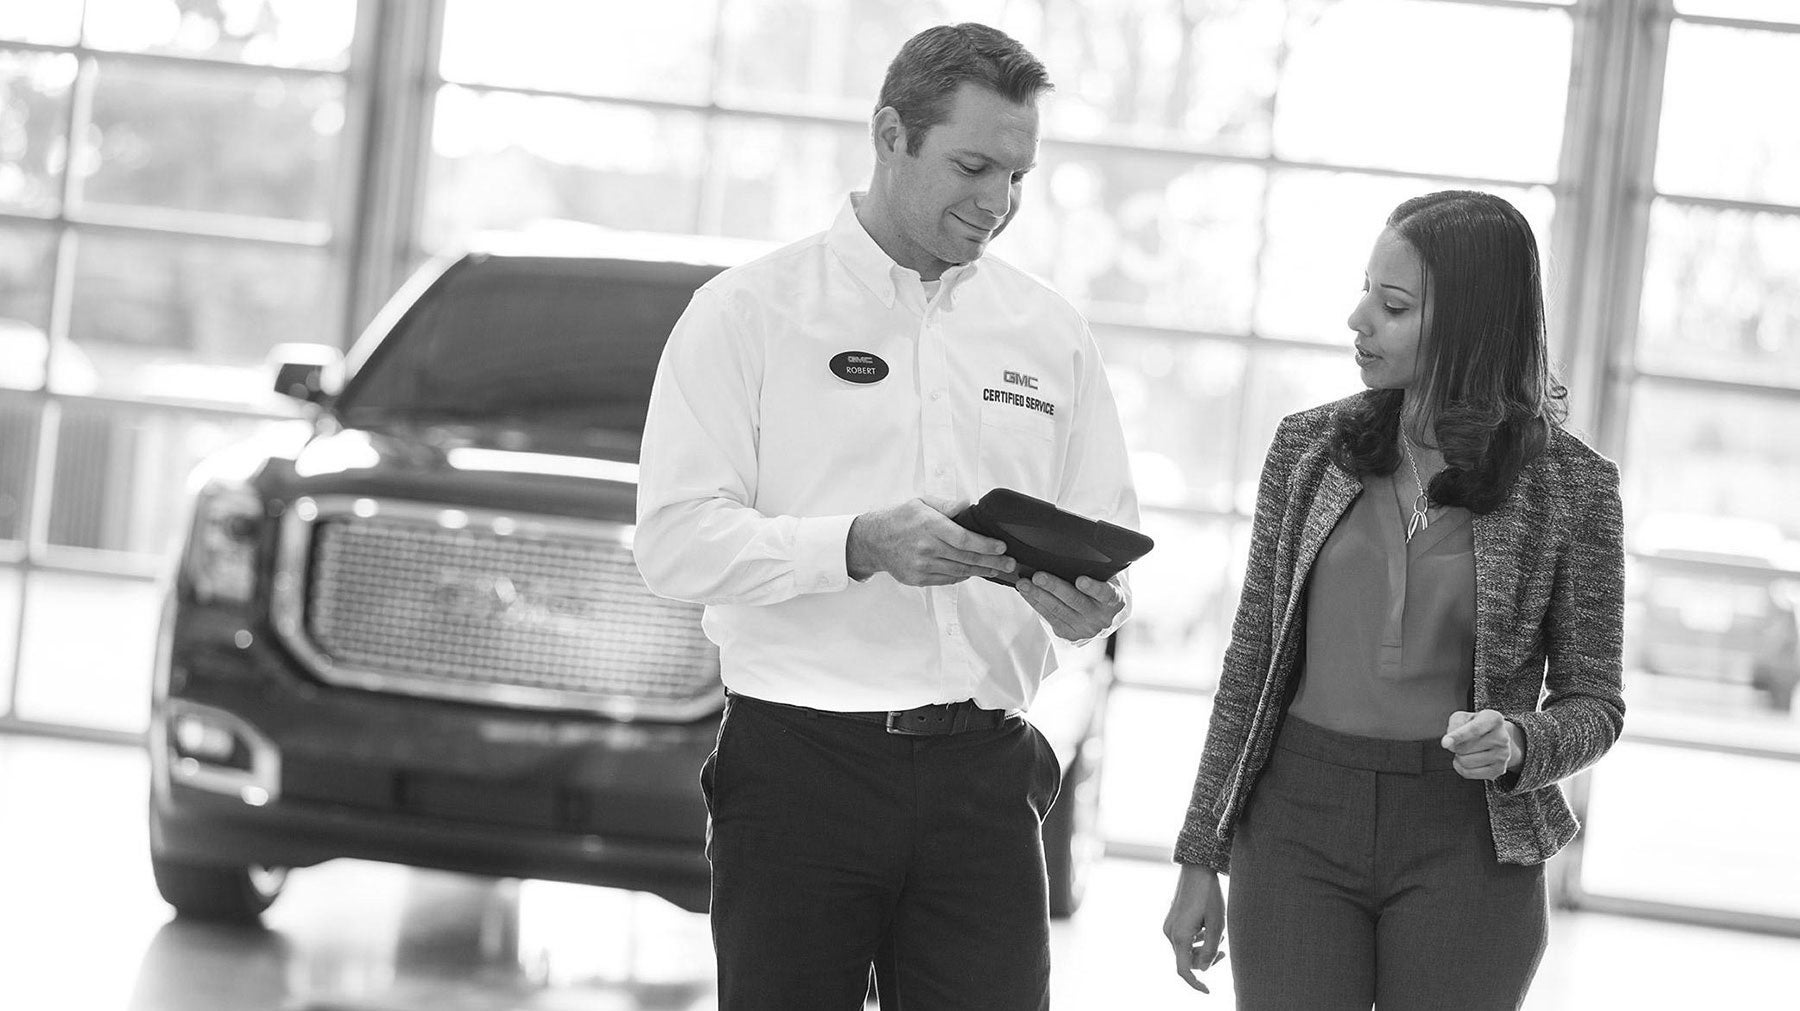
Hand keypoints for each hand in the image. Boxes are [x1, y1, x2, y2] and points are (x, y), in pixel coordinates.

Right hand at [846, 497, 1014, 585]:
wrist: (873, 541)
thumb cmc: (899, 519)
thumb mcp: (921, 502)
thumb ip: (946, 505)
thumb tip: (968, 504)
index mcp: (929, 526)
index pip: (964, 539)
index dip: (986, 545)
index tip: (1002, 546)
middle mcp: (926, 548)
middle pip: (966, 559)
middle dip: (992, 562)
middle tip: (1010, 563)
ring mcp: (922, 566)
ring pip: (959, 571)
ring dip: (981, 571)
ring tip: (998, 569)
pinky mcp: (918, 579)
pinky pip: (947, 579)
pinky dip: (963, 576)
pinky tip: (974, 572)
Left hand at [1015, 571, 1123, 640]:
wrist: (1101, 614)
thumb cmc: (1100, 586)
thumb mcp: (1106, 578)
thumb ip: (1096, 569)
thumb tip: (1068, 549)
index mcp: (1115, 600)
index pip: (1106, 593)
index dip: (1093, 587)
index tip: (1080, 580)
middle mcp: (1101, 617)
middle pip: (1075, 600)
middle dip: (1054, 587)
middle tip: (1038, 576)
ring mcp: (1085, 628)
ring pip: (1058, 610)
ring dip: (1038, 595)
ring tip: (1023, 583)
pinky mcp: (1069, 634)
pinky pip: (1049, 617)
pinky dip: (1036, 603)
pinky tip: (1026, 593)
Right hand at [1162, 864, 1226, 993]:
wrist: (1196, 870)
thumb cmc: (1209, 896)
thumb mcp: (1217, 924)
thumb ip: (1211, 950)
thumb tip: (1204, 969)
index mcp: (1180, 936)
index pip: (1184, 970)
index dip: (1195, 984)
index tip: (1208, 991)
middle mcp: (1170, 933)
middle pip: (1187, 960)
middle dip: (1205, 960)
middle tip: (1224, 953)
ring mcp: (1169, 927)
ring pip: (1186, 950)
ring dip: (1203, 948)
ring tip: (1218, 933)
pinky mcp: (1171, 921)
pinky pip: (1184, 939)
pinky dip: (1197, 939)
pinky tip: (1207, 926)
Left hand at [1441, 709, 1524, 780]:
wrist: (1496, 737)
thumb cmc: (1475, 725)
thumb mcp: (1463, 717)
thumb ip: (1454, 724)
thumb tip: (1449, 743)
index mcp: (1494, 719)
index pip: (1474, 729)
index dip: (1458, 736)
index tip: (1445, 743)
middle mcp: (1502, 737)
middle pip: (1464, 748)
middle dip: (1455, 746)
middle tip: (1462, 741)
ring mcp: (1503, 755)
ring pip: (1465, 762)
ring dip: (1459, 757)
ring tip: (1467, 750)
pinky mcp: (1499, 770)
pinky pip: (1468, 773)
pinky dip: (1461, 768)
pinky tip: (1467, 759)